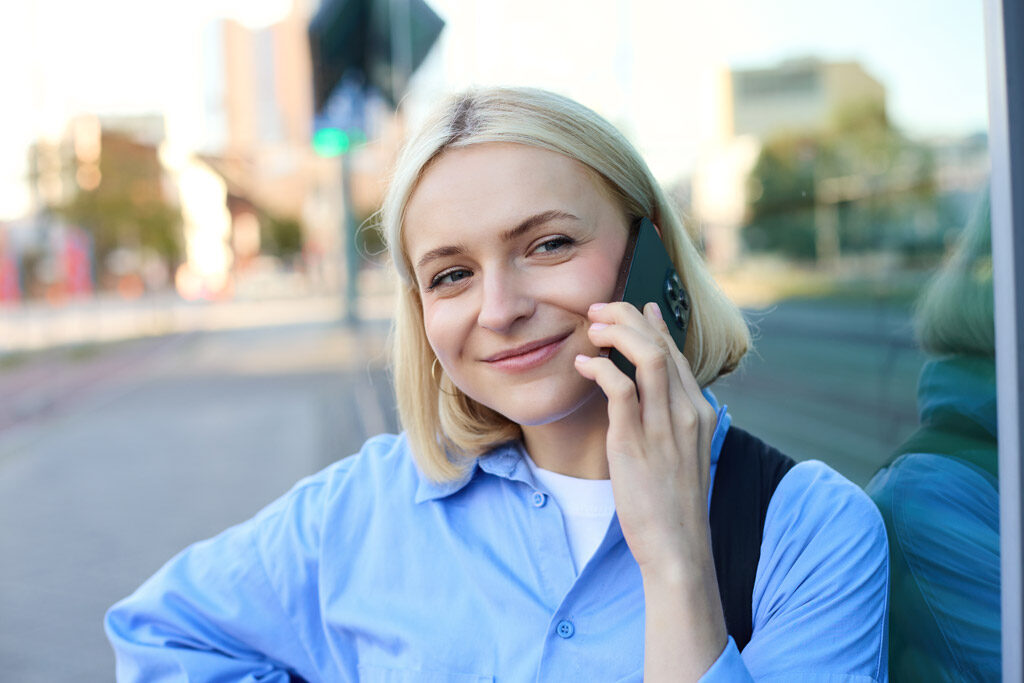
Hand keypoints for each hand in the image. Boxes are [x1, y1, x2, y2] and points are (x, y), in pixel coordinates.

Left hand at [574, 300, 715, 571]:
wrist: (678, 548)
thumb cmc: (673, 504)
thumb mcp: (681, 454)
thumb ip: (670, 421)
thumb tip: (648, 394)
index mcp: (699, 412)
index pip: (676, 353)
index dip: (651, 325)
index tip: (633, 307)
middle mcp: (686, 412)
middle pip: (661, 345)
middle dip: (628, 317)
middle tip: (600, 309)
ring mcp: (663, 426)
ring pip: (646, 356)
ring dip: (616, 332)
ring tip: (592, 325)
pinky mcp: (635, 441)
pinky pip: (620, 388)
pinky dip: (600, 368)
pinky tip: (584, 363)